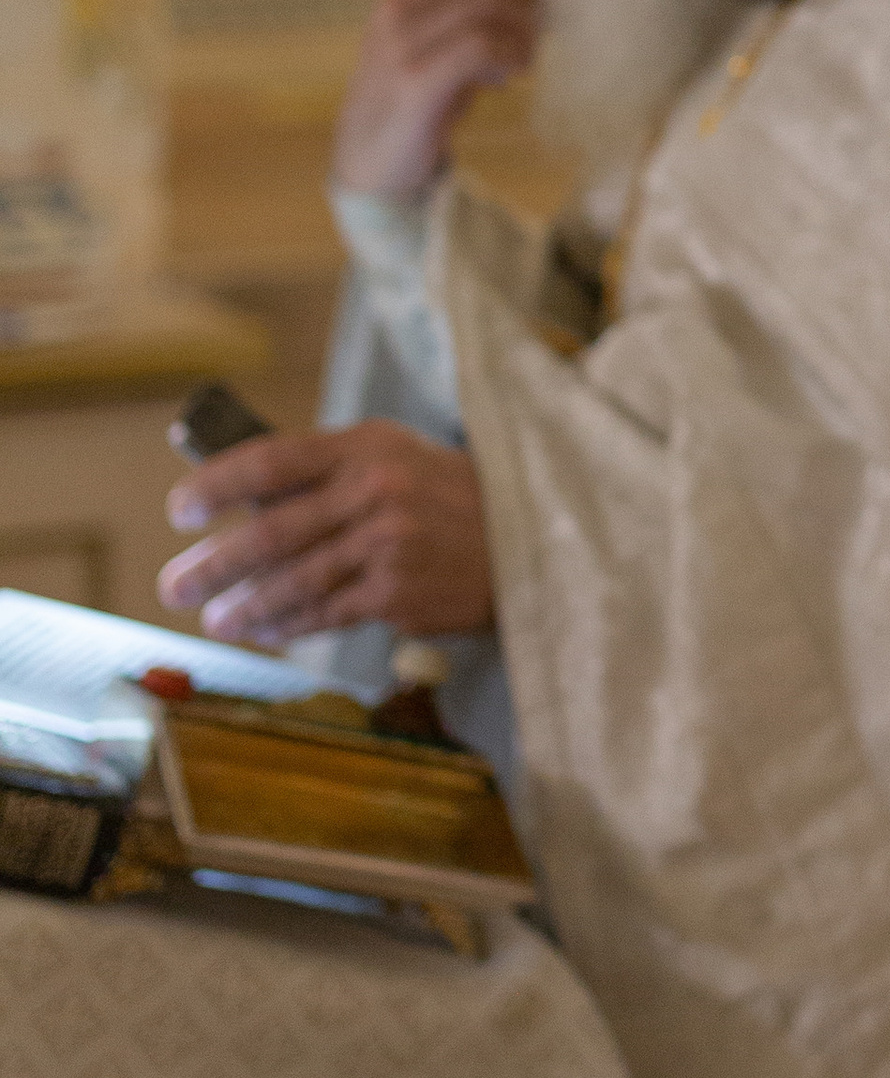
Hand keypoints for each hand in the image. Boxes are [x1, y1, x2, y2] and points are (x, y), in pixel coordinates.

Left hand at [160, 423, 494, 645]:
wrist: (527, 535)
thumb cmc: (446, 494)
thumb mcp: (392, 456)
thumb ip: (326, 472)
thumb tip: (244, 502)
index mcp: (364, 447)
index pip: (270, 461)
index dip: (216, 486)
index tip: (182, 511)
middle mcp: (374, 492)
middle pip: (270, 532)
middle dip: (212, 565)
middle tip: (174, 585)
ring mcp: (387, 545)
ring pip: (292, 581)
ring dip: (242, 607)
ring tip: (214, 620)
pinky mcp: (398, 593)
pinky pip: (324, 613)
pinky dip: (287, 624)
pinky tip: (264, 630)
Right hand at [333, 0, 548, 196]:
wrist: (368, 162)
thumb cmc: (415, 105)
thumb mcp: (440, 50)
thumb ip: (476, 22)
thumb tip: (543, 2)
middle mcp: (397, 9)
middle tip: (559, 27)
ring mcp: (402, 44)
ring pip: (489, 8)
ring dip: (525, 33)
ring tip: (525, 63)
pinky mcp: (414, 82)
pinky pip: (479, 47)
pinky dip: (507, 57)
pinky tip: (507, 78)